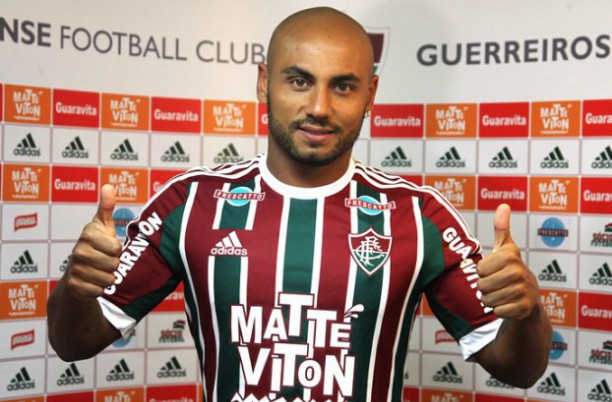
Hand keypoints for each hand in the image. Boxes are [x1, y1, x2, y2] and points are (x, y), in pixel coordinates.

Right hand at [66, 184, 121, 297]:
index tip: (108, 246)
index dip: (116, 249)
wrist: (78, 270)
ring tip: (98, 270)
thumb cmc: (96, 244)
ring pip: (109, 279)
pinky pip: (100, 291)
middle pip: (114, 264)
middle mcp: (78, 251)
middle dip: (113, 264)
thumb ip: (106, 207)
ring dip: (108, 277)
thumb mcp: (102, 225)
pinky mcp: (74, 287)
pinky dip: (99, 288)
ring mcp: (74, 270)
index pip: (117, 248)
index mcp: (87, 234)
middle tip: (103, 259)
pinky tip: (91, 281)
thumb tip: (109, 186)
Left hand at [477, 204, 538, 319]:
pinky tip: (507, 304)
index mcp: (510, 255)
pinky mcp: (524, 308)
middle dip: (484, 287)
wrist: (529, 296)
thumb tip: (504, 205)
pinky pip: (497, 311)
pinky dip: (498, 310)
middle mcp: (519, 271)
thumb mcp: (505, 248)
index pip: (479, 269)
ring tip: (500, 293)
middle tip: (496, 284)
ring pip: (487, 299)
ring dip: (489, 299)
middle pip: (481, 285)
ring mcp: (523, 290)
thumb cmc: (510, 268)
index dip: (482, 272)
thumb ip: (501, 227)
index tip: (494, 270)